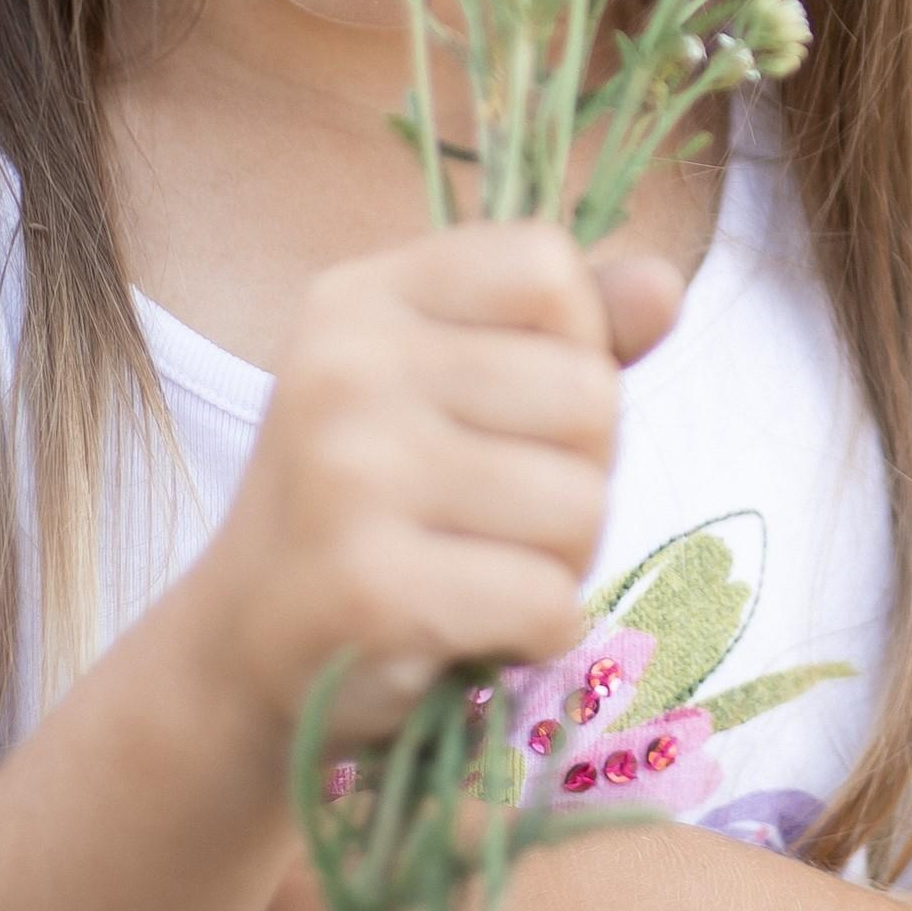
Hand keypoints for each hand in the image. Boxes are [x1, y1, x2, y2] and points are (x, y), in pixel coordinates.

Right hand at [185, 221, 688, 753]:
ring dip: (558, 563)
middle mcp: (346, 366)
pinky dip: (535, 632)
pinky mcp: (368, 586)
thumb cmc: (376, 500)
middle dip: (578, 472)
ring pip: (581, 505)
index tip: (509, 409)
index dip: (574, 345)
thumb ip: (566, 332)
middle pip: (588, 394)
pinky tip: (469, 628)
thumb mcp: (454, 384)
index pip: (549, 266)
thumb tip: (665, 286)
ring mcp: (349, 474)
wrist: (246, 644)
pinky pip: (547, 601)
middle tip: (493, 516)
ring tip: (477, 571)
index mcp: (364, 295)